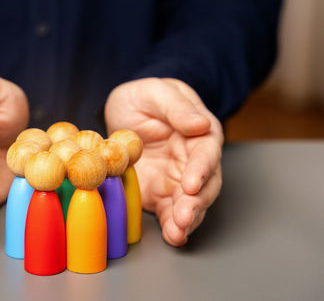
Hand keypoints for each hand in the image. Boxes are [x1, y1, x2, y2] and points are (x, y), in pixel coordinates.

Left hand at [105, 78, 222, 246]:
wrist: (123, 113)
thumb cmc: (143, 98)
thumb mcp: (154, 92)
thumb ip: (176, 107)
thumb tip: (201, 124)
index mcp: (198, 132)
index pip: (206, 152)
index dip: (201, 169)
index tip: (191, 183)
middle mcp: (193, 160)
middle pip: (205, 184)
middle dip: (196, 203)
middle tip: (183, 216)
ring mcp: (178, 180)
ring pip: (191, 203)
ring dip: (187, 220)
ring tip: (177, 233)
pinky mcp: (162, 194)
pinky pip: (171, 213)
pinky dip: (172, 227)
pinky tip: (172, 237)